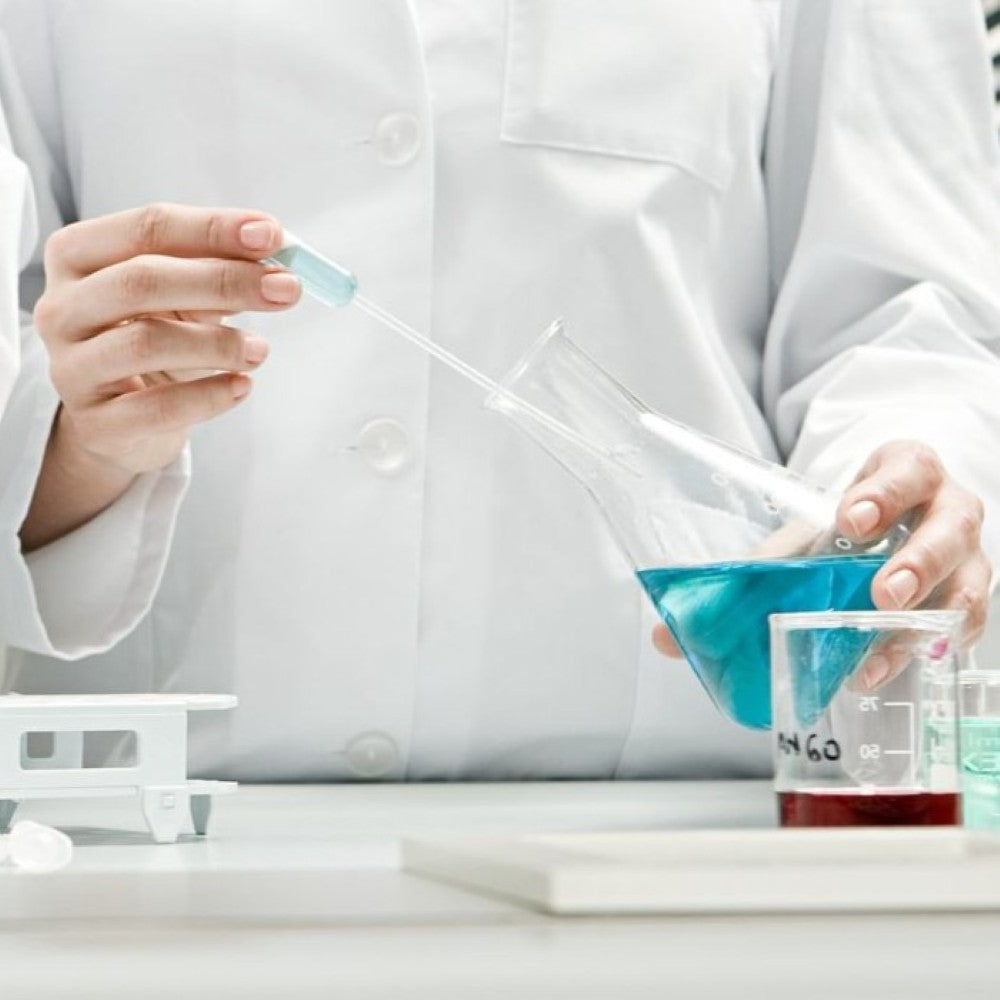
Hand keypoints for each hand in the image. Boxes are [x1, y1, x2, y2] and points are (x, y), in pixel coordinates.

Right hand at [22, 203, 300, 549]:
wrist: (125, 419)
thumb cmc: (158, 338)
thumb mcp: (183, 296)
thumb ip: (219, 268)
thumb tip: (274, 252)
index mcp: (78, 256)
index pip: (147, 227)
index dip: (213, 228)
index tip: (271, 234)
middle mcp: (62, 308)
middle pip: (143, 280)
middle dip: (224, 280)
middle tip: (285, 288)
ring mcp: (72, 368)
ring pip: (146, 343)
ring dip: (218, 343)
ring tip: (261, 349)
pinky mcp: (96, 424)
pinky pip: (157, 408)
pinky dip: (209, 396)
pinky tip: (242, 387)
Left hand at [652, 439, 990, 661]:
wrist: (883, 530)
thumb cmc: (843, 531)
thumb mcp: (798, 538)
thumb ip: (744, 576)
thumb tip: (668, 637)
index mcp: (902, 472)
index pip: (907, 467)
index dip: (884, 491)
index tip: (849, 519)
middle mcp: (945, 508)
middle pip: (951, 523)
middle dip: (918, 559)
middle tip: (882, 591)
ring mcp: (966, 554)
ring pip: (971, 576)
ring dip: (931, 611)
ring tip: (884, 642)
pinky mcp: (967, 596)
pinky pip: (967, 622)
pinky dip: (933, 645)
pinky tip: (892, 665)